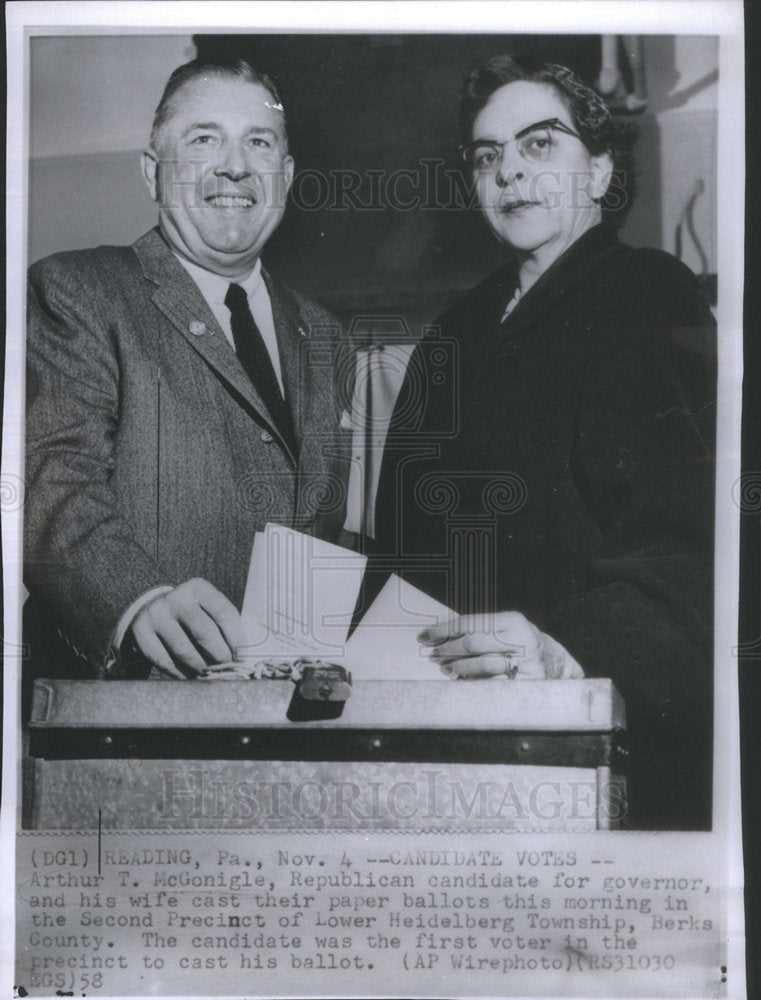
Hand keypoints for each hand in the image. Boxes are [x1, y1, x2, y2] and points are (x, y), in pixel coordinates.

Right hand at [130, 578, 241, 678]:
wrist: (149, 609)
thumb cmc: (188, 613)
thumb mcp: (205, 607)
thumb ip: (222, 624)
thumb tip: (242, 653)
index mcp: (198, 588)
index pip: (224, 613)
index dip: (236, 637)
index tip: (241, 655)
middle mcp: (176, 598)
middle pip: (204, 633)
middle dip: (220, 655)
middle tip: (226, 668)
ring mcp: (157, 614)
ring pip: (184, 650)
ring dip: (201, 667)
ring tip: (210, 675)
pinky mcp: (141, 632)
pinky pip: (164, 660)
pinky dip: (180, 673)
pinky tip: (190, 678)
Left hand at [418, 611, 583, 679]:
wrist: (558, 665)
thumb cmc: (522, 645)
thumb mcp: (505, 630)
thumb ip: (479, 631)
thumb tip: (440, 637)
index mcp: (513, 621)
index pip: (470, 623)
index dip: (444, 630)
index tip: (425, 636)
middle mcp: (521, 639)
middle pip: (473, 643)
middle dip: (448, 650)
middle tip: (433, 655)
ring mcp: (526, 663)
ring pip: (482, 665)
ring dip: (459, 668)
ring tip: (447, 668)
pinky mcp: (527, 684)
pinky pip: (493, 684)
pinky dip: (474, 683)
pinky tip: (463, 681)